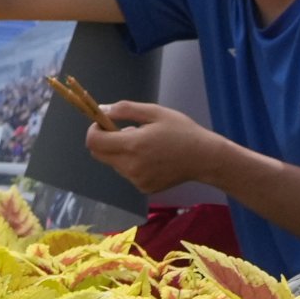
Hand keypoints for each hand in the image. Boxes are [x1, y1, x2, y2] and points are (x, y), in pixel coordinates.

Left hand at [79, 98, 223, 192]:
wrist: (205, 158)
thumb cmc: (182, 131)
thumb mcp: (155, 112)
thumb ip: (125, 110)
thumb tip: (101, 110)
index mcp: (132, 146)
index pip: (94, 142)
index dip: (94, 130)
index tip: (103, 123)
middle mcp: (131, 166)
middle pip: (99, 154)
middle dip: (105, 141)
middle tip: (128, 132)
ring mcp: (136, 180)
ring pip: (113, 164)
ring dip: (120, 152)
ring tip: (145, 145)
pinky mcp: (143, 188)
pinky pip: (127, 173)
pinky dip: (131, 164)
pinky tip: (152, 158)